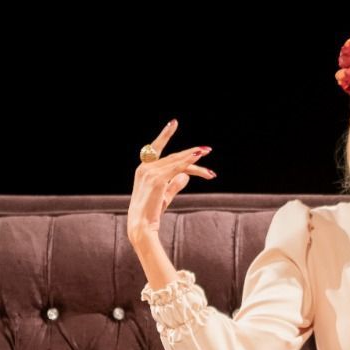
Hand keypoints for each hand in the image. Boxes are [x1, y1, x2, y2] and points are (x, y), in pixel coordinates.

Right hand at [127, 120, 215, 244]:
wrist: (141, 226)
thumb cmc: (151, 213)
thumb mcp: (165, 195)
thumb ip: (174, 184)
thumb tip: (186, 176)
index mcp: (144, 169)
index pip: (157, 148)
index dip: (165, 135)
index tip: (174, 123)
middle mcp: (145, 168)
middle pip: (174, 157)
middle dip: (191, 153)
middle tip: (207, 149)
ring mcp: (150, 172)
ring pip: (178, 162)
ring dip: (195, 159)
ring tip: (207, 152)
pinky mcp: (158, 179)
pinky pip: (177, 167)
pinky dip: (188, 161)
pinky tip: (198, 157)